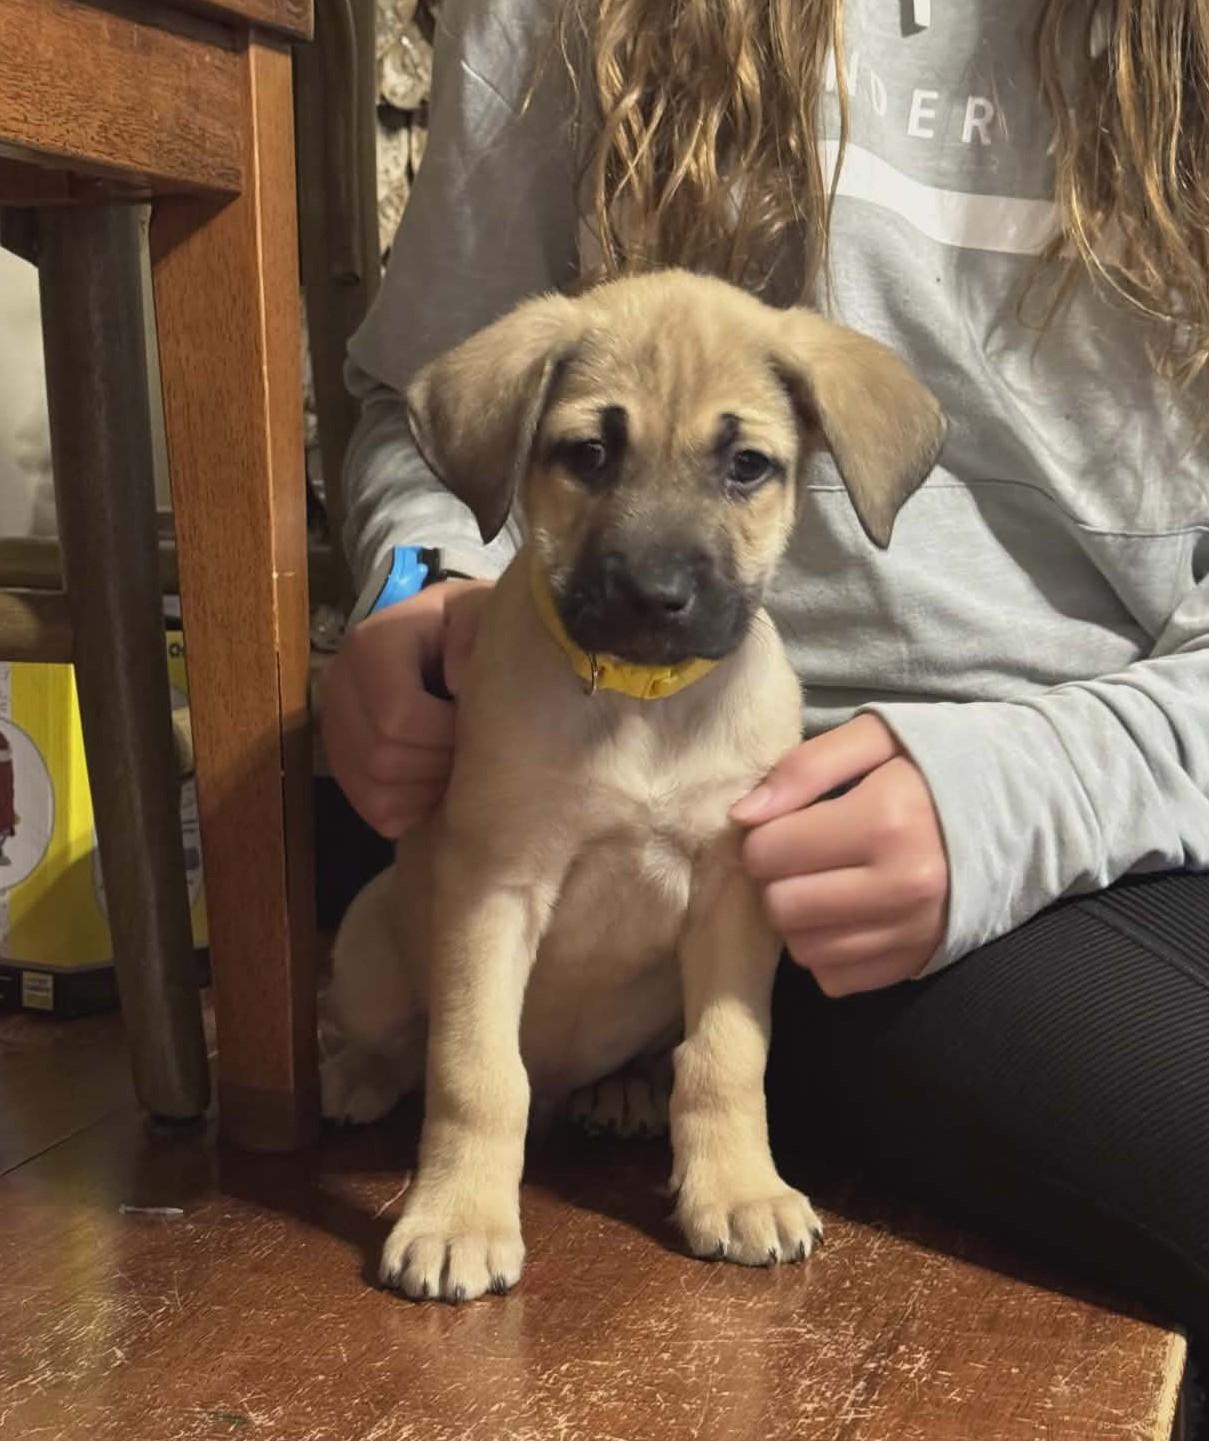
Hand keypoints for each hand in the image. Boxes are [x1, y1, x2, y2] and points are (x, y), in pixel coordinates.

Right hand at [319, 579, 492, 836]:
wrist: (464, 648)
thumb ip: (474, 634)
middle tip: (474, 749)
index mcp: (371, 643)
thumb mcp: (487, 614)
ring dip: (431, 788)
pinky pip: (374, 810)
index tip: (477, 721)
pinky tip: (440, 780)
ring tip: (459, 764)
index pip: (396, 715)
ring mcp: (335, 728)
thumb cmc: (480, 630)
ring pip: (376, 790)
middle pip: (383, 758)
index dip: (444, 733)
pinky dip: (416, 807)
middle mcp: (339, 684)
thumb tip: (455, 680)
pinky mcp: (343, 764)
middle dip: (440, 763)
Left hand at [731, 714, 948, 995]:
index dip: (763, 836)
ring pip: (803, 949)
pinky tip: (848, 913)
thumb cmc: (938, 765)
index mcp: (884, 820)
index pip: (769, 852)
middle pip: (781, 907)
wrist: (1026, 807)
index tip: (783, 824)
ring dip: (800, 918)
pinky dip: (828, 950)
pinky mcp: (918, 962)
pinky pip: (835, 979)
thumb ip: (804, 767)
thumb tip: (742, 816)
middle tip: (800, 855)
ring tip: (825, 881)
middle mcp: (899, 886)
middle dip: (776, 880)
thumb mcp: (875, 736)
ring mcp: (912, 931)